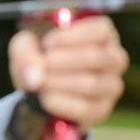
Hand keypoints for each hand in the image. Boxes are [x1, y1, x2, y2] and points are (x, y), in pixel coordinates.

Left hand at [8, 15, 128, 132]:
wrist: (37, 88)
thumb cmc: (38, 56)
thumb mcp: (25, 46)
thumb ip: (24, 51)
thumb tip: (35, 77)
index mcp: (102, 34)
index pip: (101, 30)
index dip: (73, 36)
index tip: (47, 43)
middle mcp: (114, 58)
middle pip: (96, 57)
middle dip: (61, 62)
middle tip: (41, 65)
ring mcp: (111, 86)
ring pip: (91, 84)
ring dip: (58, 83)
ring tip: (39, 82)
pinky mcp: (102, 110)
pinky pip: (85, 109)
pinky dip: (60, 103)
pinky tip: (45, 98)